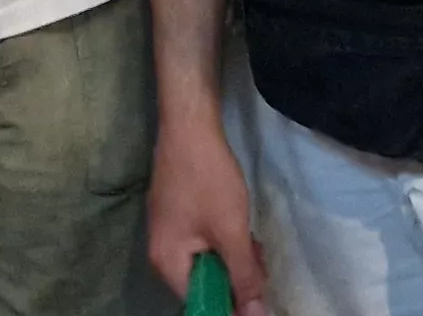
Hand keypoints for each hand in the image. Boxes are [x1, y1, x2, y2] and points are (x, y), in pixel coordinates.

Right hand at [144, 110, 268, 315]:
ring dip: (234, 258)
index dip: (230, 305)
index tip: (257, 297)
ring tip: (255, 245)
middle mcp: (161, 253)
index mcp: (167, 263)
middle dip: (235, 278)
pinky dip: (224, 242)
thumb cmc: (208, 181)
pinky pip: (202, 244)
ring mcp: (167, 233)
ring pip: (206, 262)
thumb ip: (244, 277)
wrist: (190, 127)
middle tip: (261, 263)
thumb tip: (255, 315)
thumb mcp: (231, 232)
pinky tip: (242, 231)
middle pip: (202, 283)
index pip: (199, 302)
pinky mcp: (177, 217)